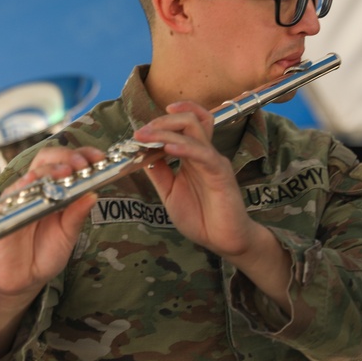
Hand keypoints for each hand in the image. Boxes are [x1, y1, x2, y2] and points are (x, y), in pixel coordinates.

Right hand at [0, 145, 102, 297]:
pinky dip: (25, 185)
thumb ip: (77, 214)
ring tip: (67, 172)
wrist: (25, 279)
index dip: (81, 155)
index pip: (65, 162)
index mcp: (55, 190)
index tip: (99, 157)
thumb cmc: (46, 253)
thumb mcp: (68, 234)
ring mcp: (20, 198)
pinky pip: (11, 193)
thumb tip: (93, 193)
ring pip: (31, 172)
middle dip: (66, 156)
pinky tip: (37, 182)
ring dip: (50, 168)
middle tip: (82, 164)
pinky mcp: (3, 212)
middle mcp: (36, 189)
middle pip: (47, 159)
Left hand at [133, 101, 256, 256]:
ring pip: (194, 129)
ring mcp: (213, 161)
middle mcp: (203, 153)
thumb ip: (159, 173)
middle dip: (161, 121)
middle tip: (141, 133)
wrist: (224, 241)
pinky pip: (203, 154)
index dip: (158, 124)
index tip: (138, 135)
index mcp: (191, 156)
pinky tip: (168, 149)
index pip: (181, 125)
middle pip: (188, 120)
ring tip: (146, 136)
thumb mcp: (170, 193)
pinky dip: (185, 147)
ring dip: (167, 130)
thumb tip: (141, 155)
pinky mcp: (221, 173)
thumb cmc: (201, 217)